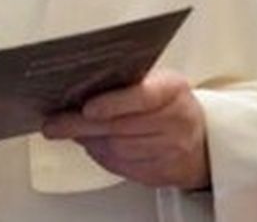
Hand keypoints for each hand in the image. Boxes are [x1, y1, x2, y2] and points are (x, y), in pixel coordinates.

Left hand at [41, 69, 209, 189]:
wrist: (202, 141)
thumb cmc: (169, 105)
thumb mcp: (156, 82)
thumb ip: (125, 83)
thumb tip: (77, 89)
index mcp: (173, 89)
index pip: (143, 96)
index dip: (113, 103)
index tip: (86, 108)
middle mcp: (177, 120)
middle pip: (121, 126)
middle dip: (81, 126)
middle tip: (53, 124)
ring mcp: (173, 149)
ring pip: (118, 149)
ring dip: (89, 141)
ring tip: (72, 131)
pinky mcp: (164, 173)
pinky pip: (123, 167)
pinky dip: (101, 156)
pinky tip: (93, 145)